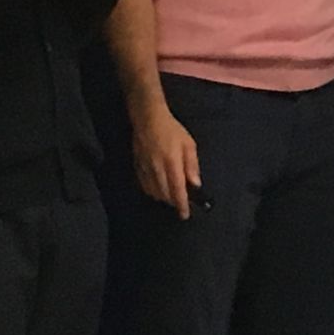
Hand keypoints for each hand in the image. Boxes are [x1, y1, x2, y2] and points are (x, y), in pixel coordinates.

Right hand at [132, 103, 201, 218]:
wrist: (148, 119)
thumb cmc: (172, 130)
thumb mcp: (189, 144)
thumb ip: (192, 166)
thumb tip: (196, 184)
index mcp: (172, 163)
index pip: (178, 190)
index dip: (182, 205)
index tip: (185, 215)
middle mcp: (157, 169)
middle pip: (165, 195)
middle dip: (174, 202)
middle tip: (181, 202)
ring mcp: (145, 169)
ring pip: (154, 193)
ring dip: (164, 198)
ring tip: (171, 196)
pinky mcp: (137, 168)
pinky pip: (144, 187)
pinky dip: (153, 192)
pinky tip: (159, 189)